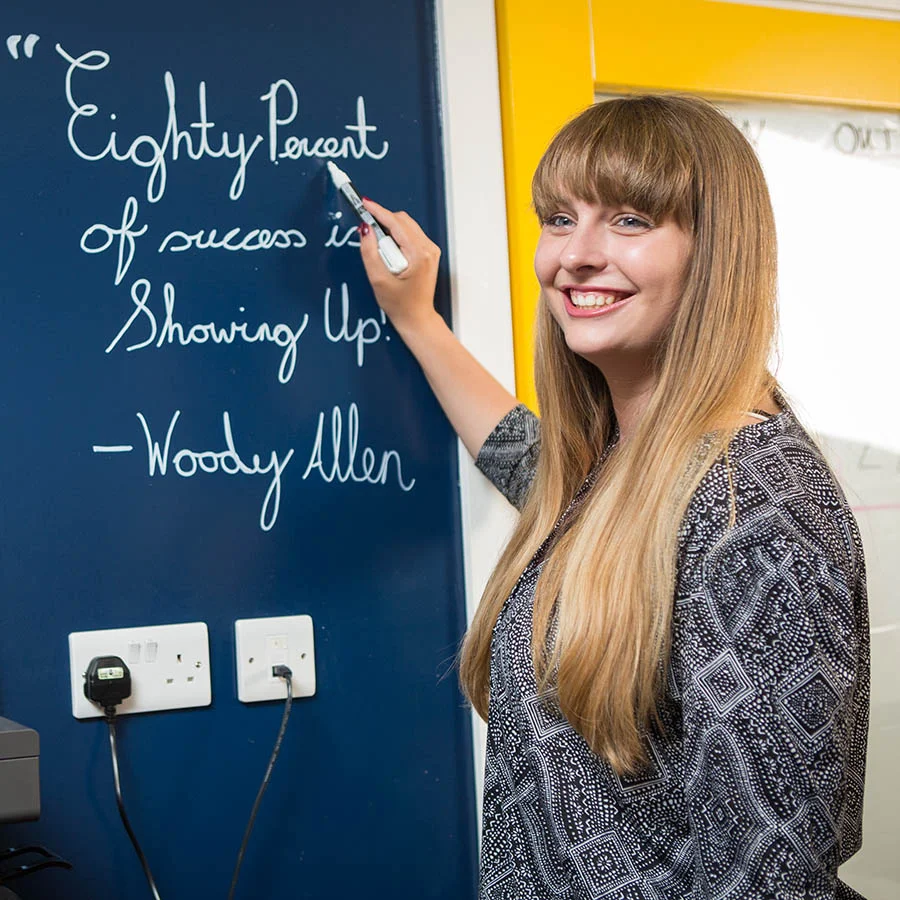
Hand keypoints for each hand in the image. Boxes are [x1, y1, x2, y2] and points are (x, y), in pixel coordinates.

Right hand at [357, 198, 441, 337]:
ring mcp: (431, 251)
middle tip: (367, 231)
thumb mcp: (378, 280)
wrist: (417, 319)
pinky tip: (389, 252)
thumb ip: (369, 253)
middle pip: (402, 221)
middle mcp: (428, 249)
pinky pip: (410, 236)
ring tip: (379, 249)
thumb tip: (365, 229)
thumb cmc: (400, 305)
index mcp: (419, 254)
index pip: (396, 223)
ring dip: (390, 231)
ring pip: (406, 226)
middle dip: (383, 221)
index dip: (378, 211)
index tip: (364, 203)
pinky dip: (397, 238)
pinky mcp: (428, 254)